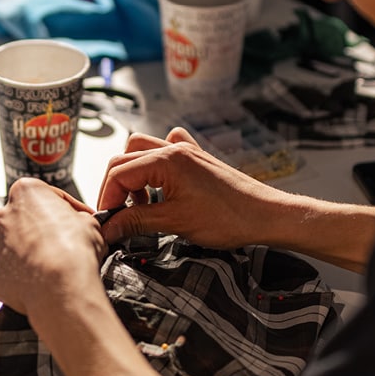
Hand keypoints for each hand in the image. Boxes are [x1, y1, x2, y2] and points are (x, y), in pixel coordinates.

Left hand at [0, 178, 106, 324]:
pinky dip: (16, 280)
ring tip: (48, 268)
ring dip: (25, 256)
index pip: (46, 195)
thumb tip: (79, 225)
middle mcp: (3, 217)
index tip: (76, 221)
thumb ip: (79, 219)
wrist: (63, 288)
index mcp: (25, 193)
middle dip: (39, 232)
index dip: (65, 210)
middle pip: (22, 221)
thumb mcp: (91, 222)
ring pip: (9, 249)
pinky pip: (3, 276)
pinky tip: (34, 285)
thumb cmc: (75, 251)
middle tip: (61, 246)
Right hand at [98, 128, 286, 249]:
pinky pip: (167, 150)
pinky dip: (155, 166)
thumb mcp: (175, 222)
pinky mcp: (197, 161)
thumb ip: (137, 221)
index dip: (108, 198)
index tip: (107, 222)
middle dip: (115, 187)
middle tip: (118, 215)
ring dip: (133, 176)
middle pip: (125, 159)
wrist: (266, 216)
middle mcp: (175, 149)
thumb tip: (108, 227)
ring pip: (142, 151)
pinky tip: (160, 187)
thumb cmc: (229, 218)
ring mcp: (187, 152)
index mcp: (167, 159)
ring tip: (140, 204)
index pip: (119, 172)